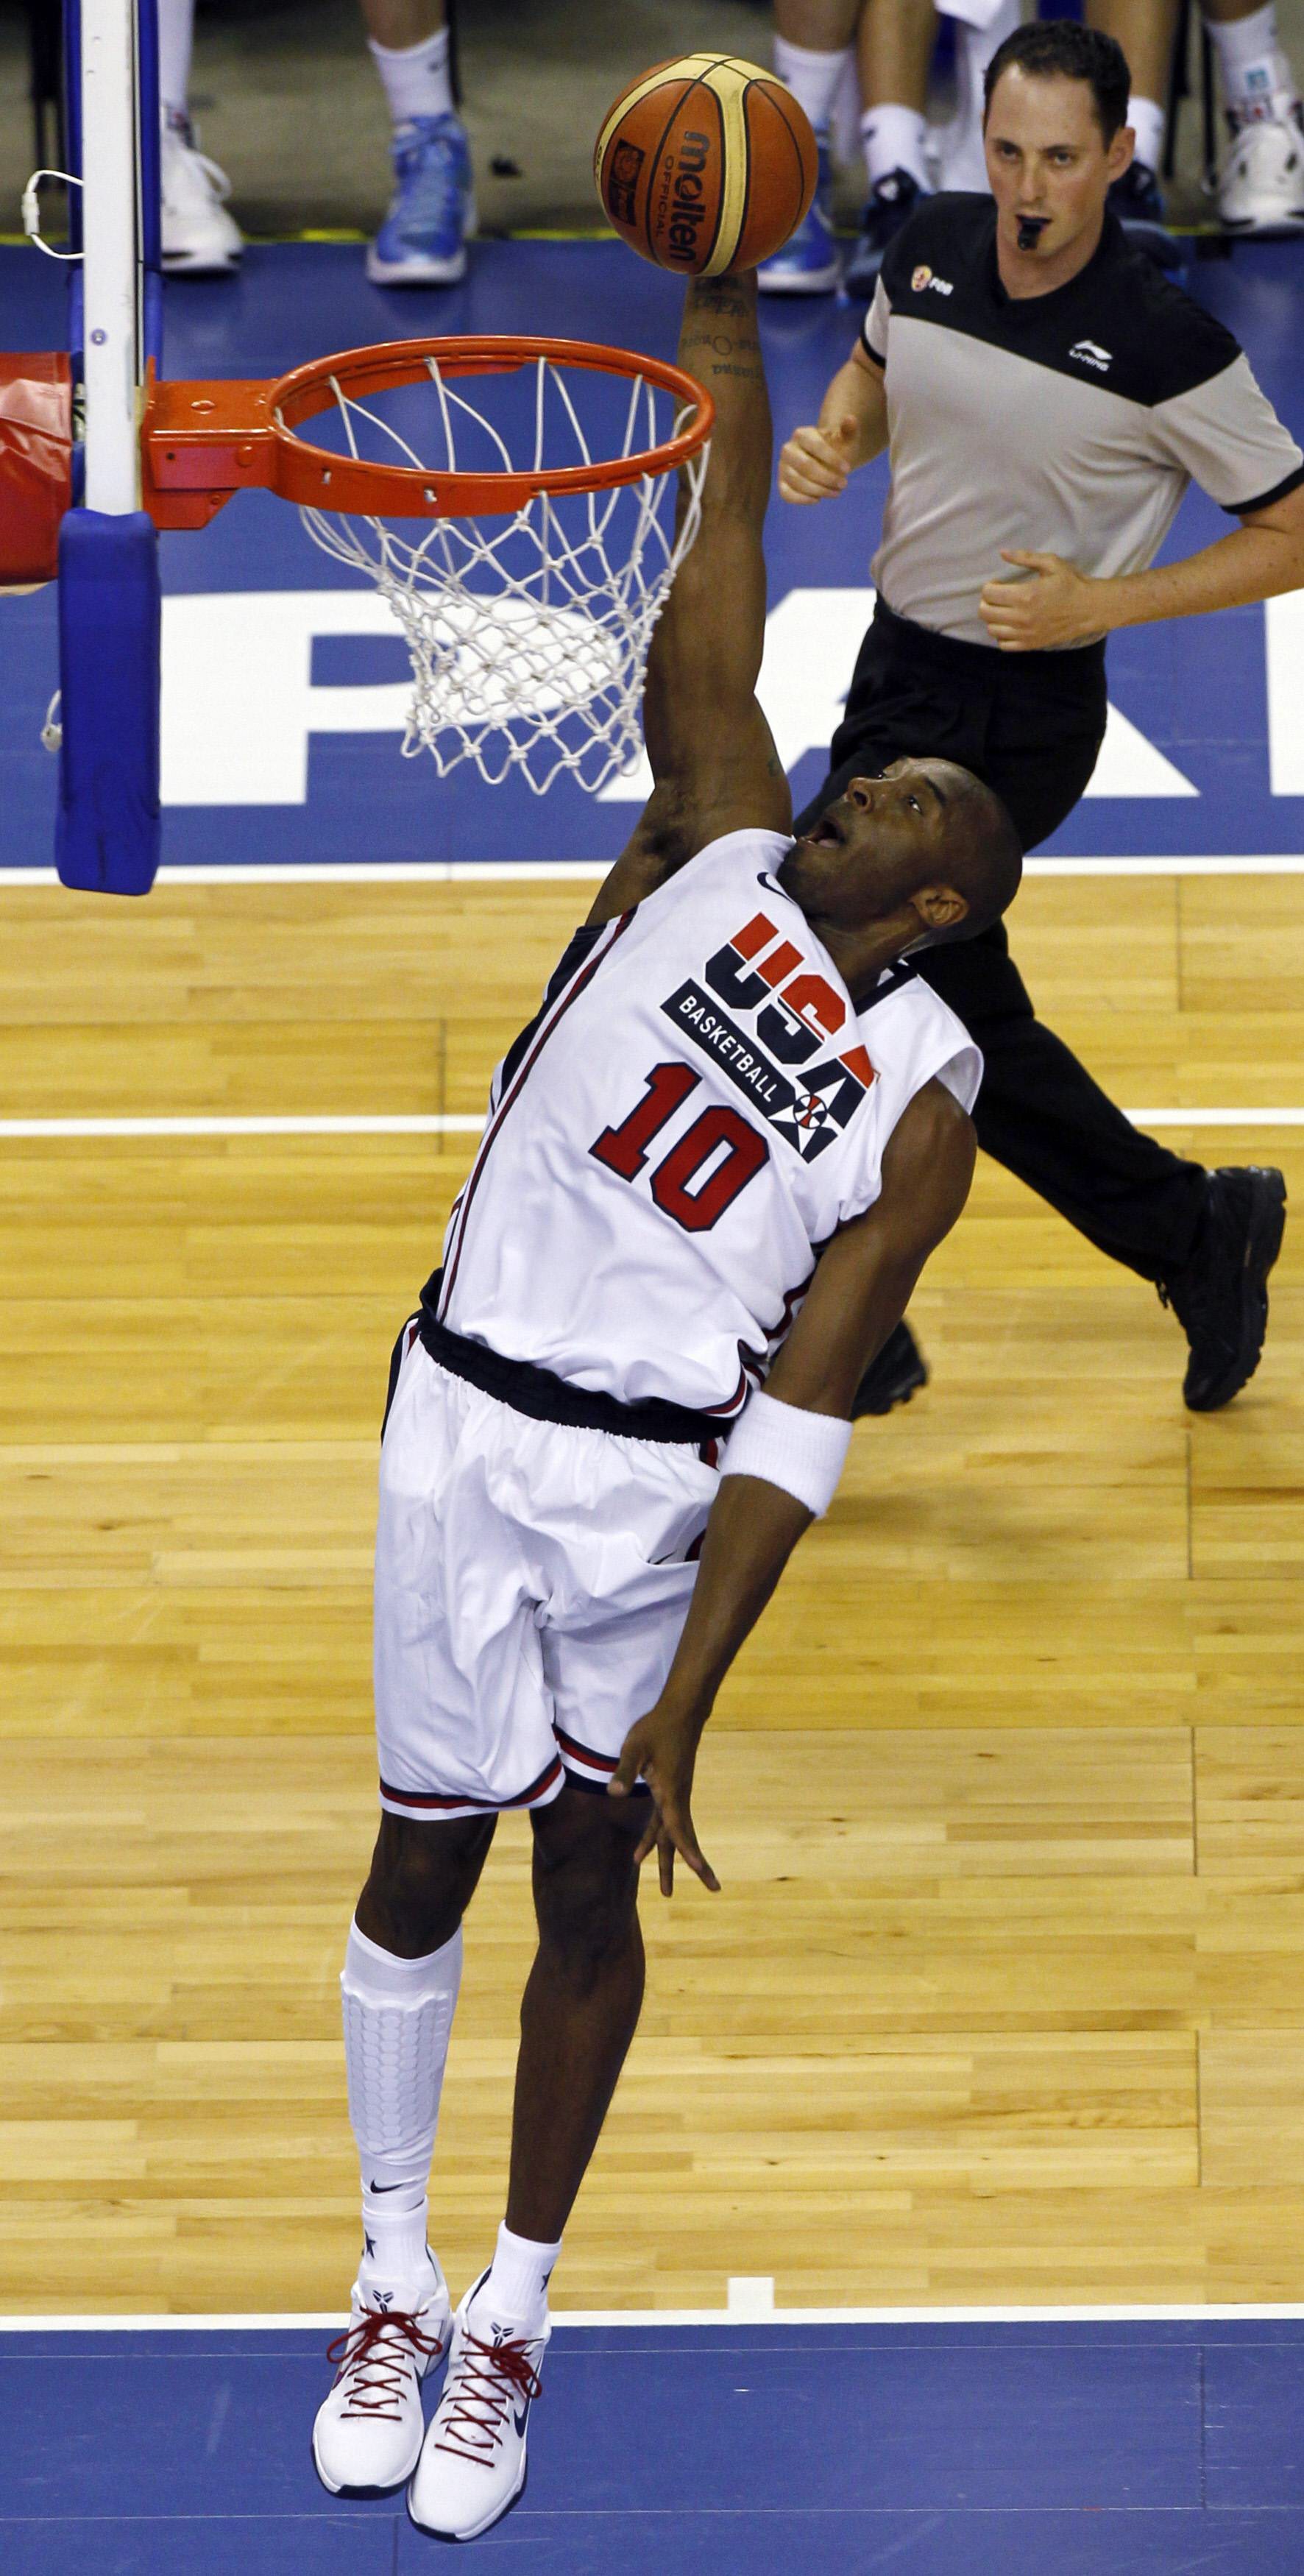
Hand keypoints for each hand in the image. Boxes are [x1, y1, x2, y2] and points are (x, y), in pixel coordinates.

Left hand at [608, 1699, 719, 1896]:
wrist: (680, 1713)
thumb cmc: (656, 1728)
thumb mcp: (635, 1747)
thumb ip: (624, 1770)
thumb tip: (613, 1793)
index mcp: (671, 1791)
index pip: (679, 1826)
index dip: (687, 1849)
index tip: (698, 1869)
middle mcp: (677, 1798)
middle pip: (683, 1838)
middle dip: (695, 1865)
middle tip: (713, 1889)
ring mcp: (676, 1795)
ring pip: (673, 1834)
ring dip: (670, 1859)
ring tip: (666, 1889)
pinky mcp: (671, 1791)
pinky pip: (666, 1822)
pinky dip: (657, 1840)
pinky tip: (643, 1852)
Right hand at [778, 414, 859, 504]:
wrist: (826, 461)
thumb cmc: (836, 448)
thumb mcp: (845, 439)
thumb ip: (849, 429)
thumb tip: (851, 418)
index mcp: (801, 434)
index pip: (815, 446)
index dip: (832, 459)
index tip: (848, 469)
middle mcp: (788, 449)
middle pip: (805, 466)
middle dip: (826, 478)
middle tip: (844, 484)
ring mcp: (783, 467)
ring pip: (797, 482)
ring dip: (819, 490)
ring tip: (836, 492)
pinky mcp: (782, 483)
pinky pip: (787, 494)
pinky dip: (802, 499)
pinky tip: (818, 499)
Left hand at [979, 550, 1107, 650]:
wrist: (1090, 608)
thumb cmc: (1071, 583)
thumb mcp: (1051, 563)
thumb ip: (1025, 557)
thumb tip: (1002, 553)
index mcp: (1025, 595)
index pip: (988, 593)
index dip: (989, 586)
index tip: (998, 583)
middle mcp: (1021, 617)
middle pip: (985, 612)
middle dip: (987, 601)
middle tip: (997, 596)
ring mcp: (1025, 634)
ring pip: (992, 629)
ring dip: (993, 618)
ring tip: (1004, 610)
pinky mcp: (1031, 645)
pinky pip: (1004, 645)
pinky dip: (1001, 635)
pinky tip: (1010, 626)